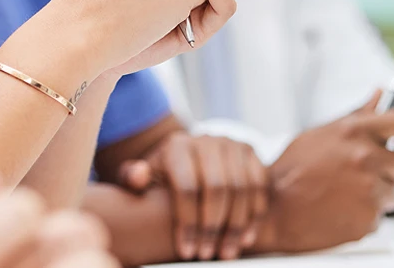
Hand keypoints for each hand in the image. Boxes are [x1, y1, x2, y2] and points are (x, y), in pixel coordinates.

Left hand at [118, 133, 267, 260]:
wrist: (188, 158)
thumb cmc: (163, 175)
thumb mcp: (144, 175)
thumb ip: (133, 177)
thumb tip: (138, 175)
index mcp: (176, 145)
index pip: (186, 186)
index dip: (188, 223)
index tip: (186, 251)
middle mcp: (205, 140)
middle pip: (216, 187)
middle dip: (212, 227)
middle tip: (207, 254)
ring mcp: (230, 143)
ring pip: (241, 188)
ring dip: (235, 226)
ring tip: (226, 252)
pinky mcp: (251, 152)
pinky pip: (260, 186)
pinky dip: (254, 215)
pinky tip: (245, 239)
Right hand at [261, 93, 393, 253]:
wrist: (276, 207)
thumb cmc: (294, 169)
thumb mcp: (319, 134)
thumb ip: (355, 116)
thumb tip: (380, 95)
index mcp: (352, 131)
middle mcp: (365, 157)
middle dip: (392, 171)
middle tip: (370, 174)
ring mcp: (370, 189)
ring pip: (393, 192)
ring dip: (377, 194)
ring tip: (345, 192)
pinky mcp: (370, 217)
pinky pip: (380, 214)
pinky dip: (365, 213)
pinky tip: (341, 207)